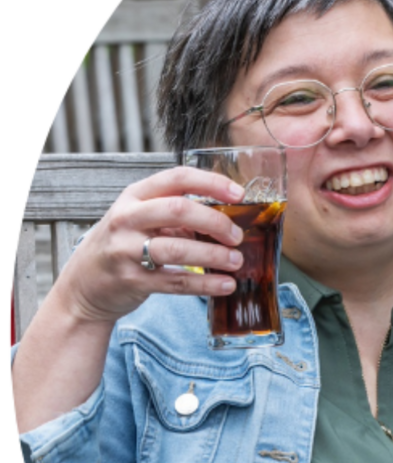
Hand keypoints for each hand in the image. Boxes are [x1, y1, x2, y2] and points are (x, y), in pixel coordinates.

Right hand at [55, 167, 246, 324]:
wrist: (83, 285)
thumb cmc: (122, 245)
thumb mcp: (141, 219)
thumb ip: (176, 215)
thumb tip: (227, 217)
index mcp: (134, 196)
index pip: (176, 178)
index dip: (211, 183)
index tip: (238, 194)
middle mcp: (127, 219)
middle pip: (178, 209)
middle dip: (215, 222)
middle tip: (237, 236)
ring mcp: (126, 250)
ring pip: (177, 248)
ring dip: (213, 255)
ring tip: (236, 261)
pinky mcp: (132, 280)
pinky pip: (176, 281)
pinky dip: (205, 283)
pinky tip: (226, 284)